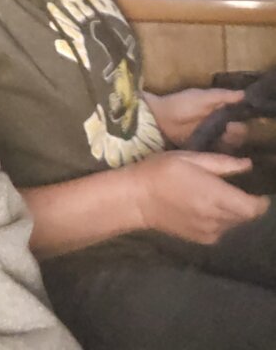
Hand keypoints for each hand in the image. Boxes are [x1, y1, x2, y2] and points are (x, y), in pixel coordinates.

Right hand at [128, 150, 268, 244]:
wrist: (137, 199)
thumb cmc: (161, 171)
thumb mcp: (189, 158)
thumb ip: (222, 163)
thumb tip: (247, 164)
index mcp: (214, 196)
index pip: (253, 208)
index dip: (260, 201)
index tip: (258, 190)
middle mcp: (216, 218)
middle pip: (245, 217)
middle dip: (245, 204)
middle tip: (233, 188)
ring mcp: (208, 231)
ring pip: (234, 224)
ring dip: (232, 212)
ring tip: (216, 197)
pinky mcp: (200, 239)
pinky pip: (221, 230)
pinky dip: (220, 221)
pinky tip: (204, 208)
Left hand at [145, 88, 247, 147]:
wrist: (160, 118)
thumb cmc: (181, 103)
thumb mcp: (202, 97)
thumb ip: (222, 96)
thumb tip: (245, 93)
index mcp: (220, 110)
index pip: (239, 117)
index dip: (242, 119)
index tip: (240, 120)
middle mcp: (219, 125)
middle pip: (237, 133)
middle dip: (237, 133)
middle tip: (230, 129)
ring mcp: (211, 138)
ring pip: (229, 144)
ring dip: (230, 143)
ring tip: (224, 138)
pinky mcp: (203, 149)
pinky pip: (217, 153)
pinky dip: (220, 153)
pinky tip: (219, 151)